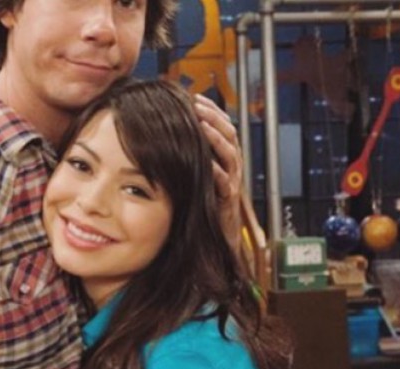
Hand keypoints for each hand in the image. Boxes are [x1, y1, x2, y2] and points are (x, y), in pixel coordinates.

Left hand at [193, 94, 243, 252]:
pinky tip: (206, 162)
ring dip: (216, 138)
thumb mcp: (196, 176)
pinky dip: (216, 172)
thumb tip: (167, 135)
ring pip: (230, 155)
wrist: (215, 238)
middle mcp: (231, 168)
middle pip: (229, 135)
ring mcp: (231, 183)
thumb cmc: (201, 206)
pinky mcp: (227, 200)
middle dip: (214, 117)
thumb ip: (190, 157)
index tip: (195, 98)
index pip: (223, 127)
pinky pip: (225, 183)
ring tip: (202, 124)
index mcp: (224, 159)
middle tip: (197, 105)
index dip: (211, 111)